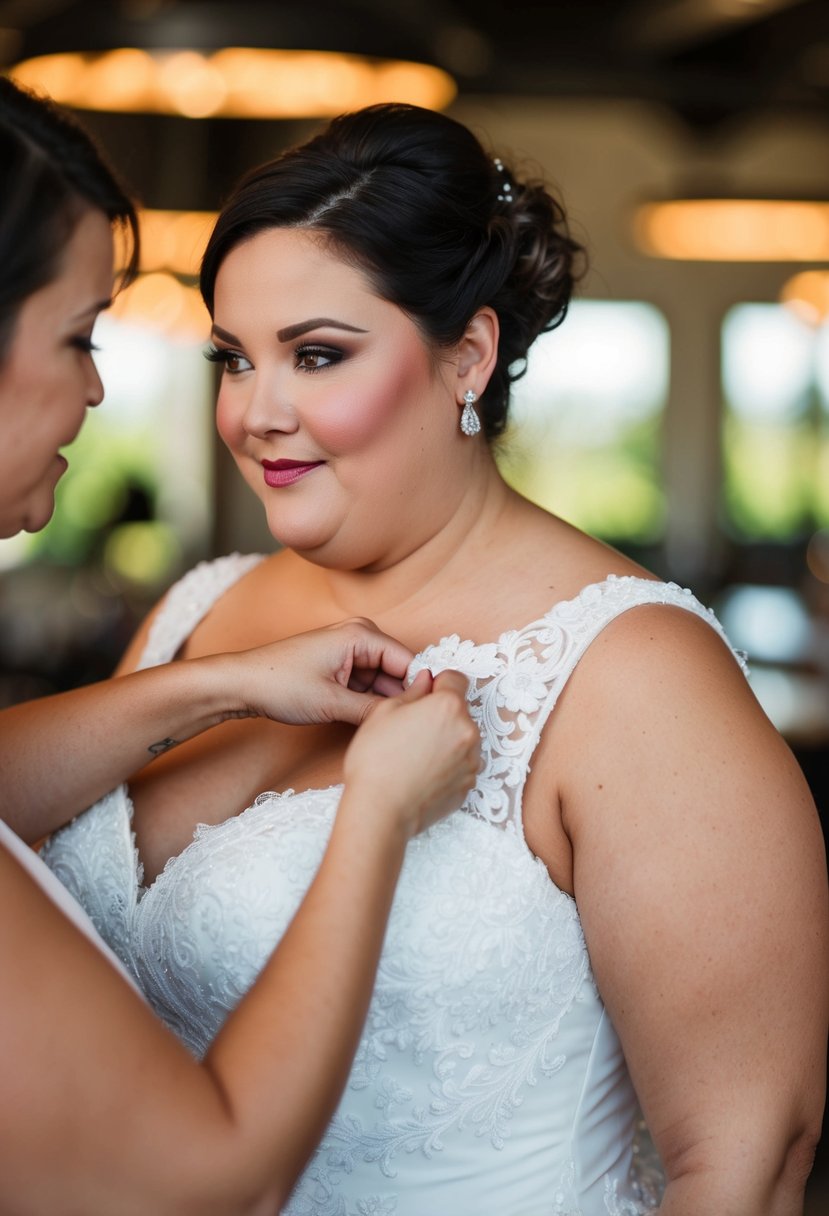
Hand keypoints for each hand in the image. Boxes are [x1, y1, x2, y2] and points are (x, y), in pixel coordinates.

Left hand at [213, 618, 413, 726]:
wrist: (241, 684)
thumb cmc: (279, 684)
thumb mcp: (332, 703)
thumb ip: (374, 711)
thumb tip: (406, 720)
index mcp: (362, 634)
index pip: (409, 662)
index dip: (417, 692)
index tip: (422, 720)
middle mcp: (360, 635)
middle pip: (398, 671)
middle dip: (400, 699)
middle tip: (404, 730)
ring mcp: (350, 650)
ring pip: (383, 681)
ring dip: (383, 703)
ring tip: (385, 729)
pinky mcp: (340, 664)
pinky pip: (367, 683)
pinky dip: (368, 702)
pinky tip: (368, 722)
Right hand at [343, 670, 480, 837]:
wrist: (380, 810)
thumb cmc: (376, 760)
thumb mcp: (385, 712)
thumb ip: (413, 691)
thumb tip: (426, 681)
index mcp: (449, 707)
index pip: (457, 679)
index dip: (439, 683)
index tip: (425, 694)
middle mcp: (468, 732)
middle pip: (460, 711)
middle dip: (441, 714)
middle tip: (412, 728)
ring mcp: (472, 761)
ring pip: (462, 738)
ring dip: (446, 739)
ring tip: (416, 754)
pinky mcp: (468, 785)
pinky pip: (461, 764)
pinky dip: (448, 764)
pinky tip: (423, 772)